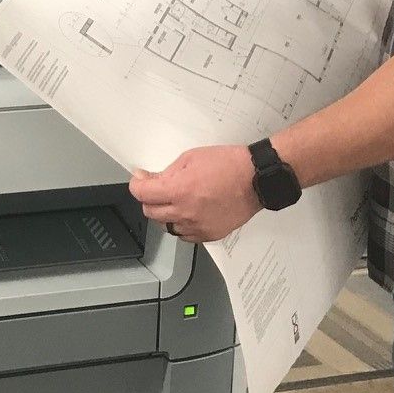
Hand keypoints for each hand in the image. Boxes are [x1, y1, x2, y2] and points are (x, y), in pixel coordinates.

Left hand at [130, 145, 257, 242]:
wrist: (256, 179)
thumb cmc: (229, 164)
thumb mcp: (191, 158)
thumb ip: (168, 172)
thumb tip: (152, 180)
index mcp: (179, 190)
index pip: (142, 193)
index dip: (137, 184)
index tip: (140, 180)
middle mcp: (185, 212)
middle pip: (150, 212)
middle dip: (149, 198)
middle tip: (156, 188)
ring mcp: (197, 226)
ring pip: (166, 226)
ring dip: (165, 213)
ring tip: (176, 201)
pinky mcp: (209, 235)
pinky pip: (184, 235)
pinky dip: (181, 225)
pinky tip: (189, 213)